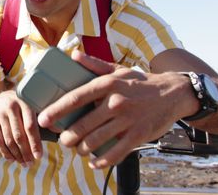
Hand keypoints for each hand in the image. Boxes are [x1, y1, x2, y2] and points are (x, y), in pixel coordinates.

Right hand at [0, 89, 41, 164]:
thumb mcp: (31, 105)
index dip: (35, 143)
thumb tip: (55, 134)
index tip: (38, 156)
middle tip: (30, 163)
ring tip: (23, 163)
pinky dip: (5, 152)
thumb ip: (40, 117)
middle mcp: (11, 106)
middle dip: (25, 152)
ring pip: (8, 139)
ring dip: (16, 155)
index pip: (30, 126)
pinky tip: (11, 159)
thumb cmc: (23, 106)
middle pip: (18, 135)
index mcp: (25, 102)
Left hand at [37, 50, 194, 168]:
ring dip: (82, 149)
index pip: (76, 98)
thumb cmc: (140, 82)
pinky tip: (94, 162)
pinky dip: (101, 161)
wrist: (174, 93)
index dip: (56, 111)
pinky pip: (115, 153)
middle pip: (83, 125)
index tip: (43, 120)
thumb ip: (94, 64)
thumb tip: (73, 55)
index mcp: (107, 84)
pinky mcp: (138, 135)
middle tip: (63, 141)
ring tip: (78, 150)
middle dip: (68, 137)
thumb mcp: (118, 69)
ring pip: (96, 141)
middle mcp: (116, 101)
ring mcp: (128, 120)